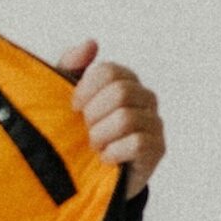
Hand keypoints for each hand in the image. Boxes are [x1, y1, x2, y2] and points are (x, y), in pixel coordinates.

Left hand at [55, 39, 164, 199]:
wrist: (86, 176)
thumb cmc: (75, 131)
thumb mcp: (64, 98)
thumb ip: (70, 67)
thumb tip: (90, 44)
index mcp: (124, 81)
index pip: (108, 71)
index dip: (85, 89)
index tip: (74, 107)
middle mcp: (144, 98)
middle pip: (120, 92)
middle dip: (93, 114)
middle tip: (86, 130)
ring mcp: (153, 123)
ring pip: (126, 118)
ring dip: (100, 136)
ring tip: (94, 146)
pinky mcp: (156, 149)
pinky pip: (137, 143)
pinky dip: (113, 152)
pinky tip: (105, 159)